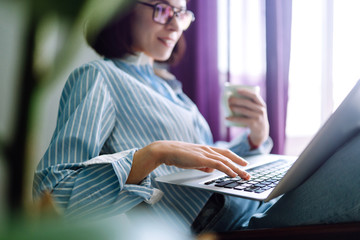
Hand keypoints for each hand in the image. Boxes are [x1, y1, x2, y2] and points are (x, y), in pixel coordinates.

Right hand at [127, 141, 249, 183]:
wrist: (166, 150)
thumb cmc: (177, 155)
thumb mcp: (192, 160)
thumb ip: (202, 165)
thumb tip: (210, 170)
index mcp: (205, 149)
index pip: (223, 152)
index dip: (234, 157)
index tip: (242, 162)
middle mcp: (207, 149)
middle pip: (228, 156)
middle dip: (239, 163)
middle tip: (248, 171)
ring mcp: (205, 153)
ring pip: (225, 161)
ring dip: (237, 169)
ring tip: (245, 176)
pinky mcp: (202, 158)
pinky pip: (218, 164)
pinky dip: (228, 169)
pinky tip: (233, 174)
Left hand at [226, 89, 268, 146]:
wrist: (262, 131)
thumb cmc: (256, 118)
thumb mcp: (257, 110)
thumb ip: (250, 105)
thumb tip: (234, 98)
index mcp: (262, 105)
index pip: (254, 96)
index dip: (246, 92)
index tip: (237, 90)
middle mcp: (261, 110)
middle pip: (247, 103)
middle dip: (237, 100)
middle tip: (229, 99)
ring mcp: (258, 117)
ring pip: (243, 110)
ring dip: (234, 108)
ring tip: (228, 107)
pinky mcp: (253, 124)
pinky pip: (241, 120)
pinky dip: (233, 118)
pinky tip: (227, 118)